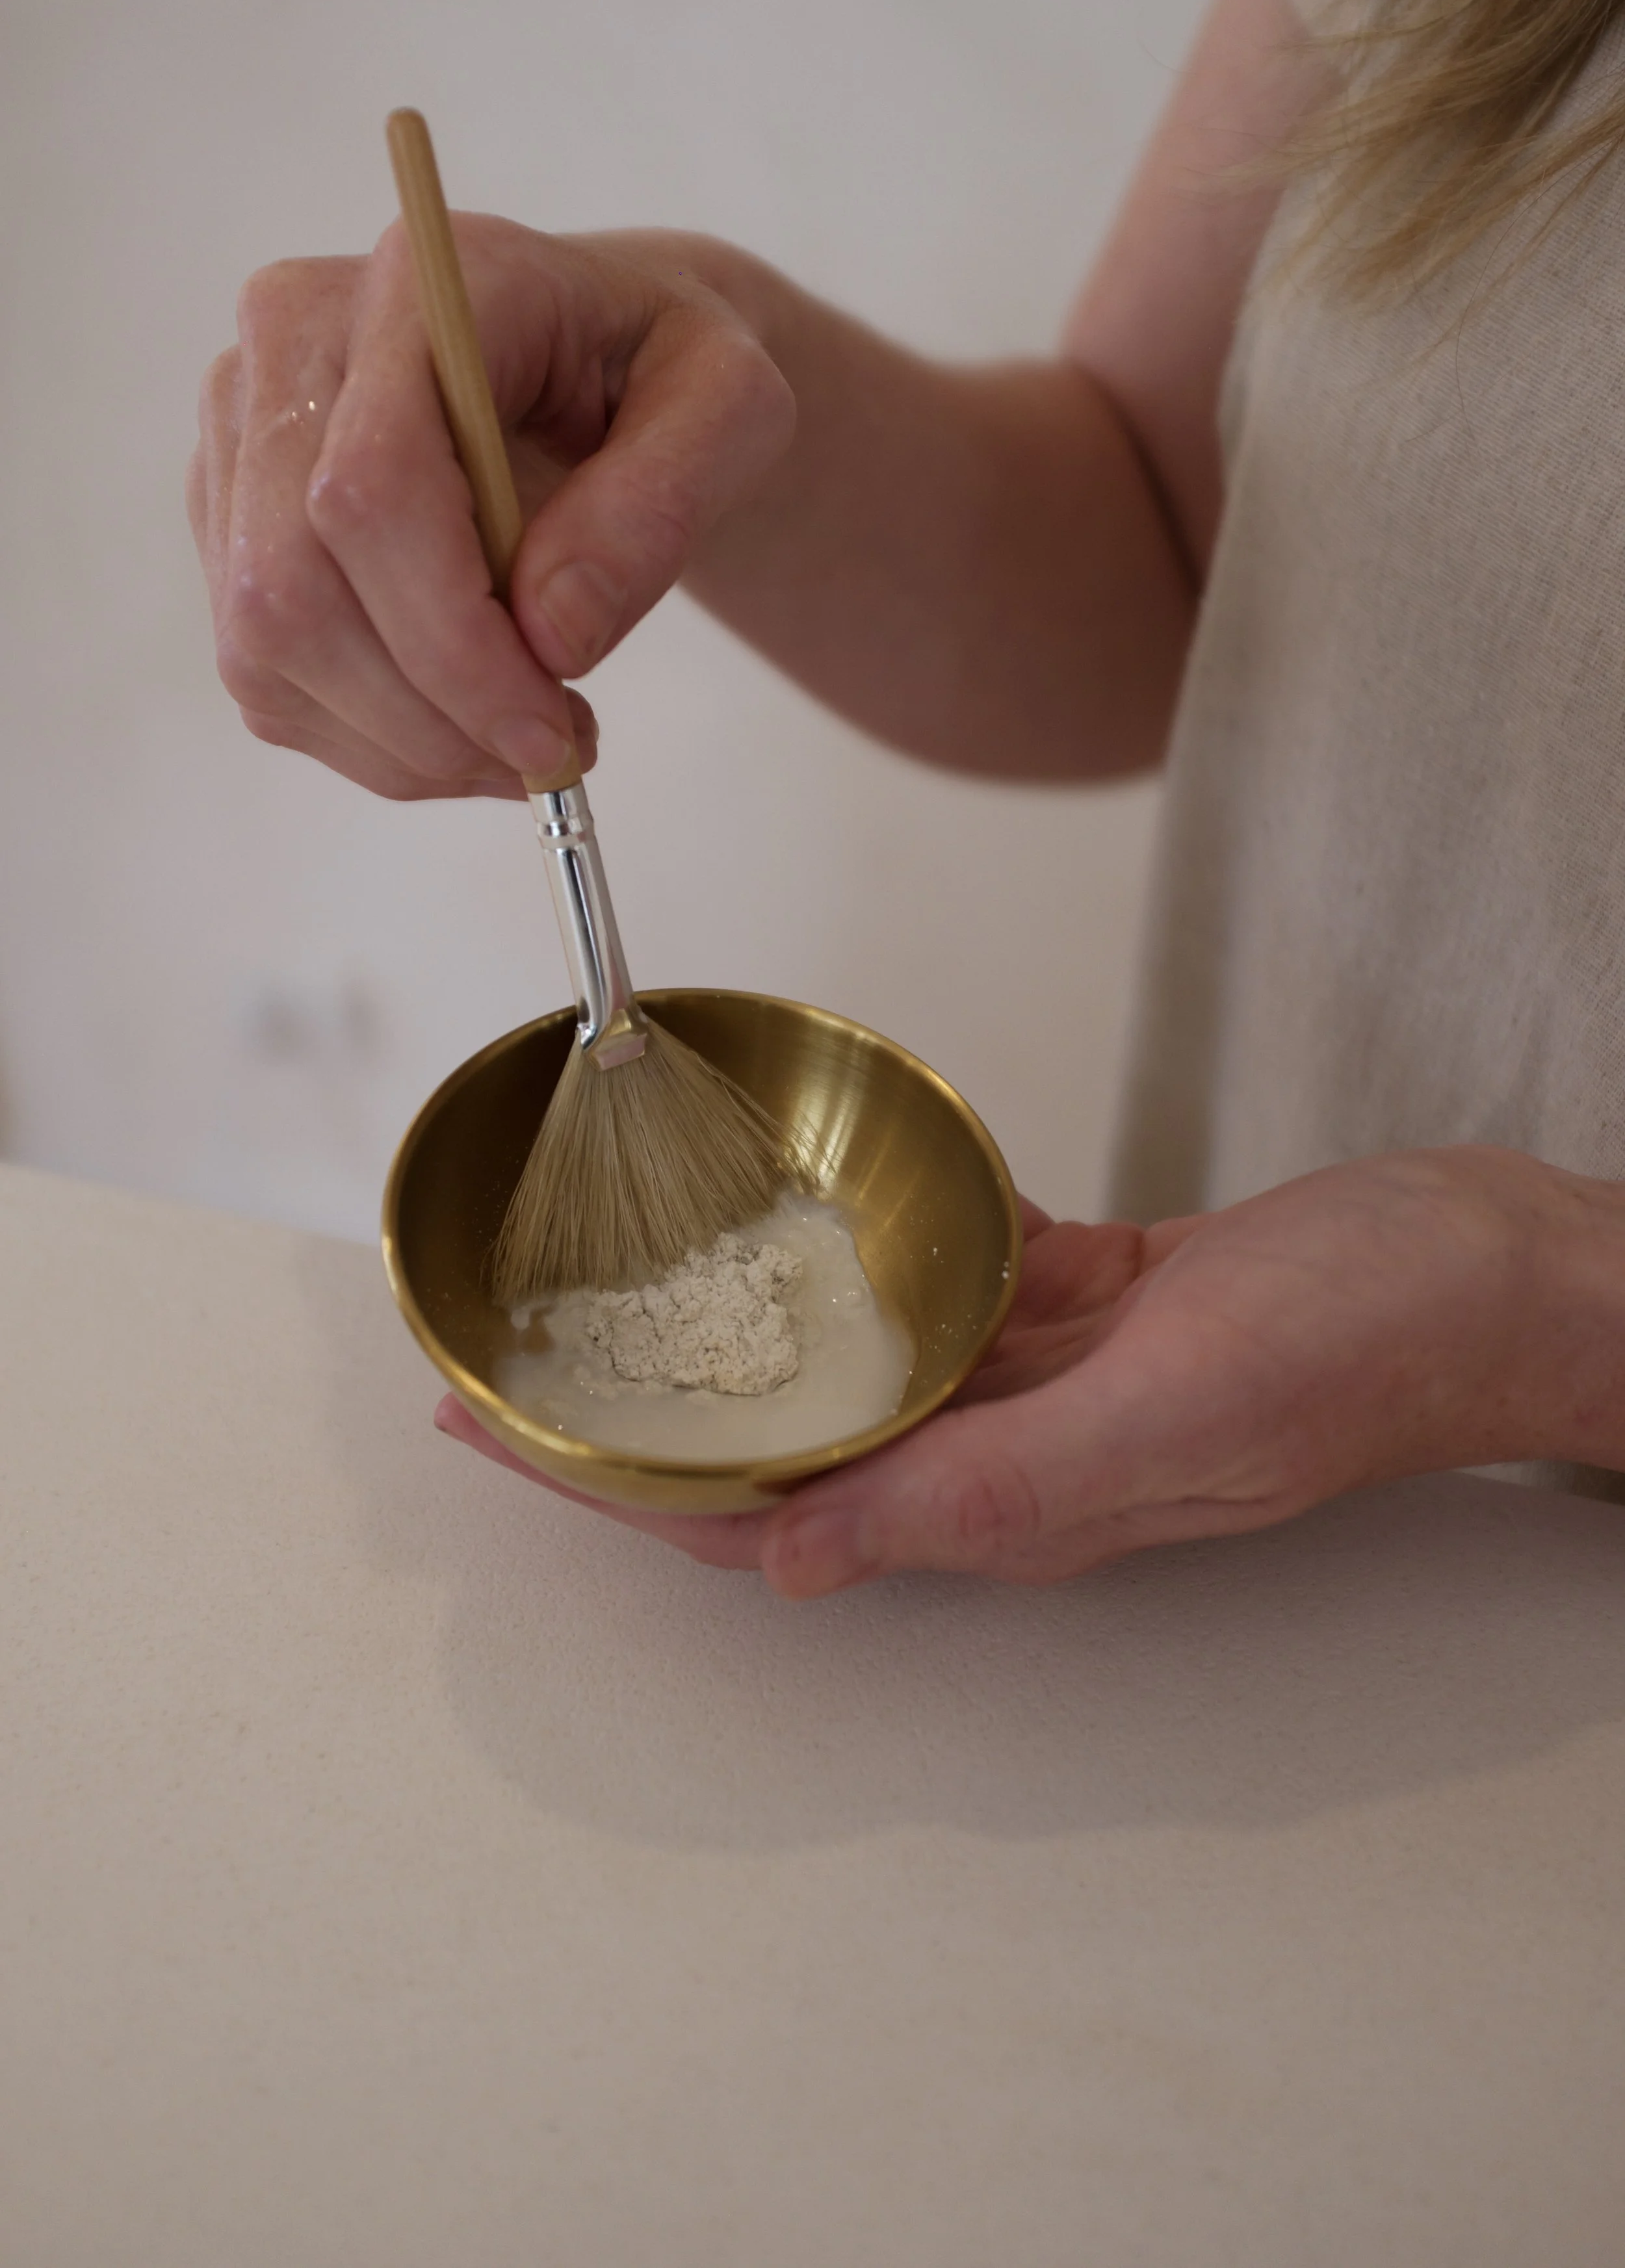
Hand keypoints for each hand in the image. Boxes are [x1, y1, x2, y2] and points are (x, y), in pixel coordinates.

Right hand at [187, 220, 795, 797]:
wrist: (606, 365)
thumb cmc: (666, 375)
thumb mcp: (733, 410)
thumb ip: (659, 507)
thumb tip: (553, 633)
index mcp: (415, 285)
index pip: (370, 486)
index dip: (453, 639)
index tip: (555, 725)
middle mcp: (290, 342)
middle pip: (292, 584)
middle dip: (427, 713)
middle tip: (548, 756)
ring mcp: (242, 436)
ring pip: (266, 649)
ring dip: (405, 745)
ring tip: (525, 743)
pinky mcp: (229, 523)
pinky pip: (269, 682)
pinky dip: (377, 743)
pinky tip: (465, 729)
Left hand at [436, 1146, 1624, 1592]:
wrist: (1495, 1274)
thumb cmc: (1371, 1338)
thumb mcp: (1179, 1407)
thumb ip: (989, 1486)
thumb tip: (801, 1557)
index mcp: (1009, 1501)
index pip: (761, 1509)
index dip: (612, 1478)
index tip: (491, 1423)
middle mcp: (1005, 1451)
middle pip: (774, 1442)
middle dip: (633, 1409)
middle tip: (504, 1351)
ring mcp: (1044, 1379)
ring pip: (846, 1361)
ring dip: (727, 1329)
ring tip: (614, 1277)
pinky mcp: (1089, 1303)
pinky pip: (941, 1278)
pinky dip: (866, 1240)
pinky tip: (815, 1193)